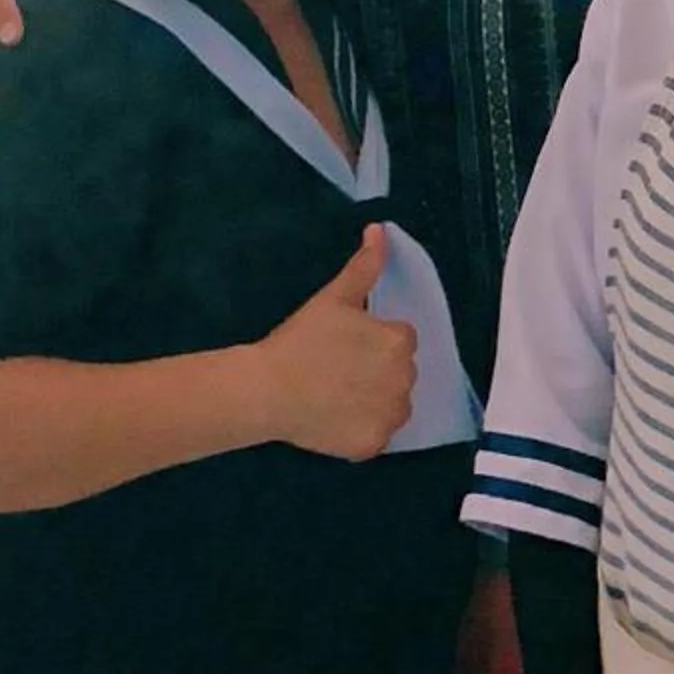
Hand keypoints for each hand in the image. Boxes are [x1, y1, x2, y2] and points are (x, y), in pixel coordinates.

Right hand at [248, 228, 416, 459]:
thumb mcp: (333, 297)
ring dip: (374, 400)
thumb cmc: (299, 340)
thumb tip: (380, 230)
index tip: (343, 346)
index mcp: (399, 341)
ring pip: (393, 404)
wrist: (267, 390)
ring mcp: (391, 415)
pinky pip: (377, 433)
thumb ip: (363, 265)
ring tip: (335, 394)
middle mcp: (406, 379)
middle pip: (399, 372)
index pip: (398, 339)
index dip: (371, 341)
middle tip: (336, 369)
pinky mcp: (375, 443)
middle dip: (376, 369)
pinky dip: (362, 429)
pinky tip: (334, 418)